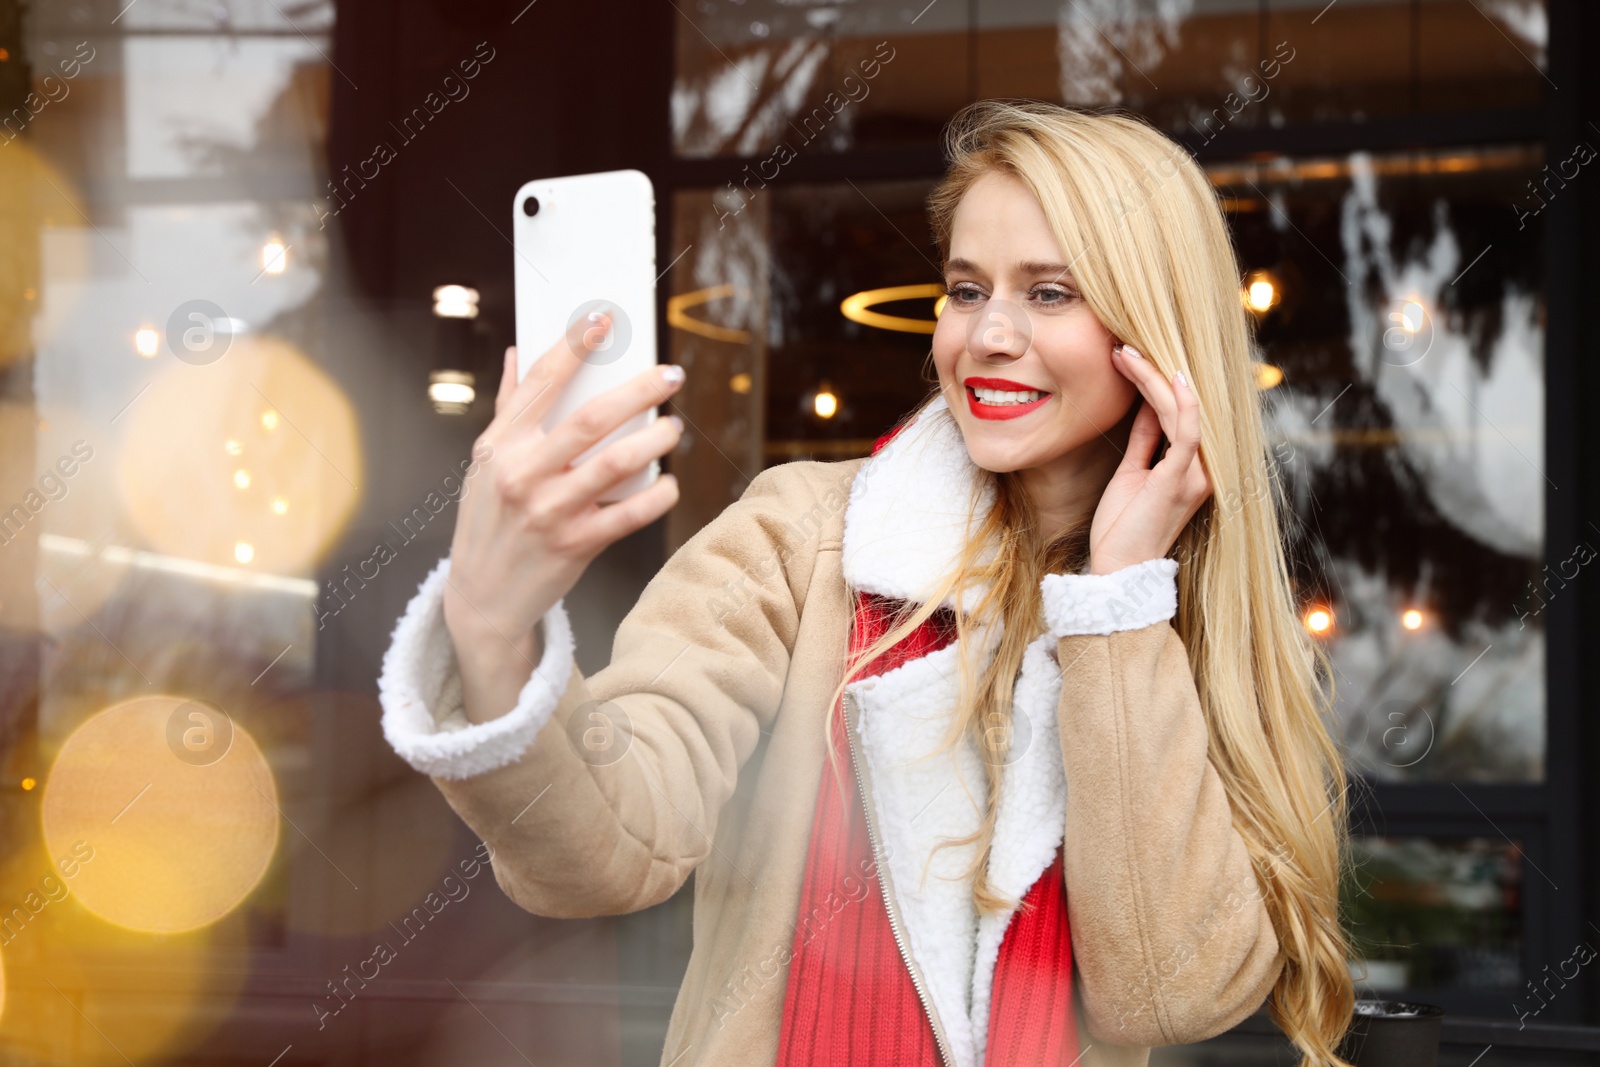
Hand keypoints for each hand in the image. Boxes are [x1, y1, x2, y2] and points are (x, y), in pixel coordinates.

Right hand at [443, 313, 684, 690]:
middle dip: (638, 390)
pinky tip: (668, 483)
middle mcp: (522, 474)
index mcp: (501, 445)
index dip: (574, 347)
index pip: (541, 383)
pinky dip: (655, 496)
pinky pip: (627, 515)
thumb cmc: (488, 522)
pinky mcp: (574, 545)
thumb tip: (519, 353)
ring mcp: (549, 511)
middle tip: (670, 374)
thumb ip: (508, 409)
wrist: (482, 598)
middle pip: (591, 418)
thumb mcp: (486, 465)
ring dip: (654, 441)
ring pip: (615, 463)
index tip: (604, 320)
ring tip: (674, 427)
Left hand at [1086, 343, 1211, 574]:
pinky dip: (1184, 403)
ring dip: (1152, 379)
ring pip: (1181, 412)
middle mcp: (1202, 468)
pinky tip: (1172, 376)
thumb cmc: (1124, 526)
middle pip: (1182, 406)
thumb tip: (1146, 406)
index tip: (1128, 357)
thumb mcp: (1133, 473)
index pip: (1179, 412)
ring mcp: (1195, 474)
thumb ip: (1146, 441)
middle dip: (1151, 372)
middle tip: (1122, 346)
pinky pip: (1189, 434)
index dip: (1155, 382)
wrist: (1118, 569)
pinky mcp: (1179, 480)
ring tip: (1125, 354)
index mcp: (1193, 467)